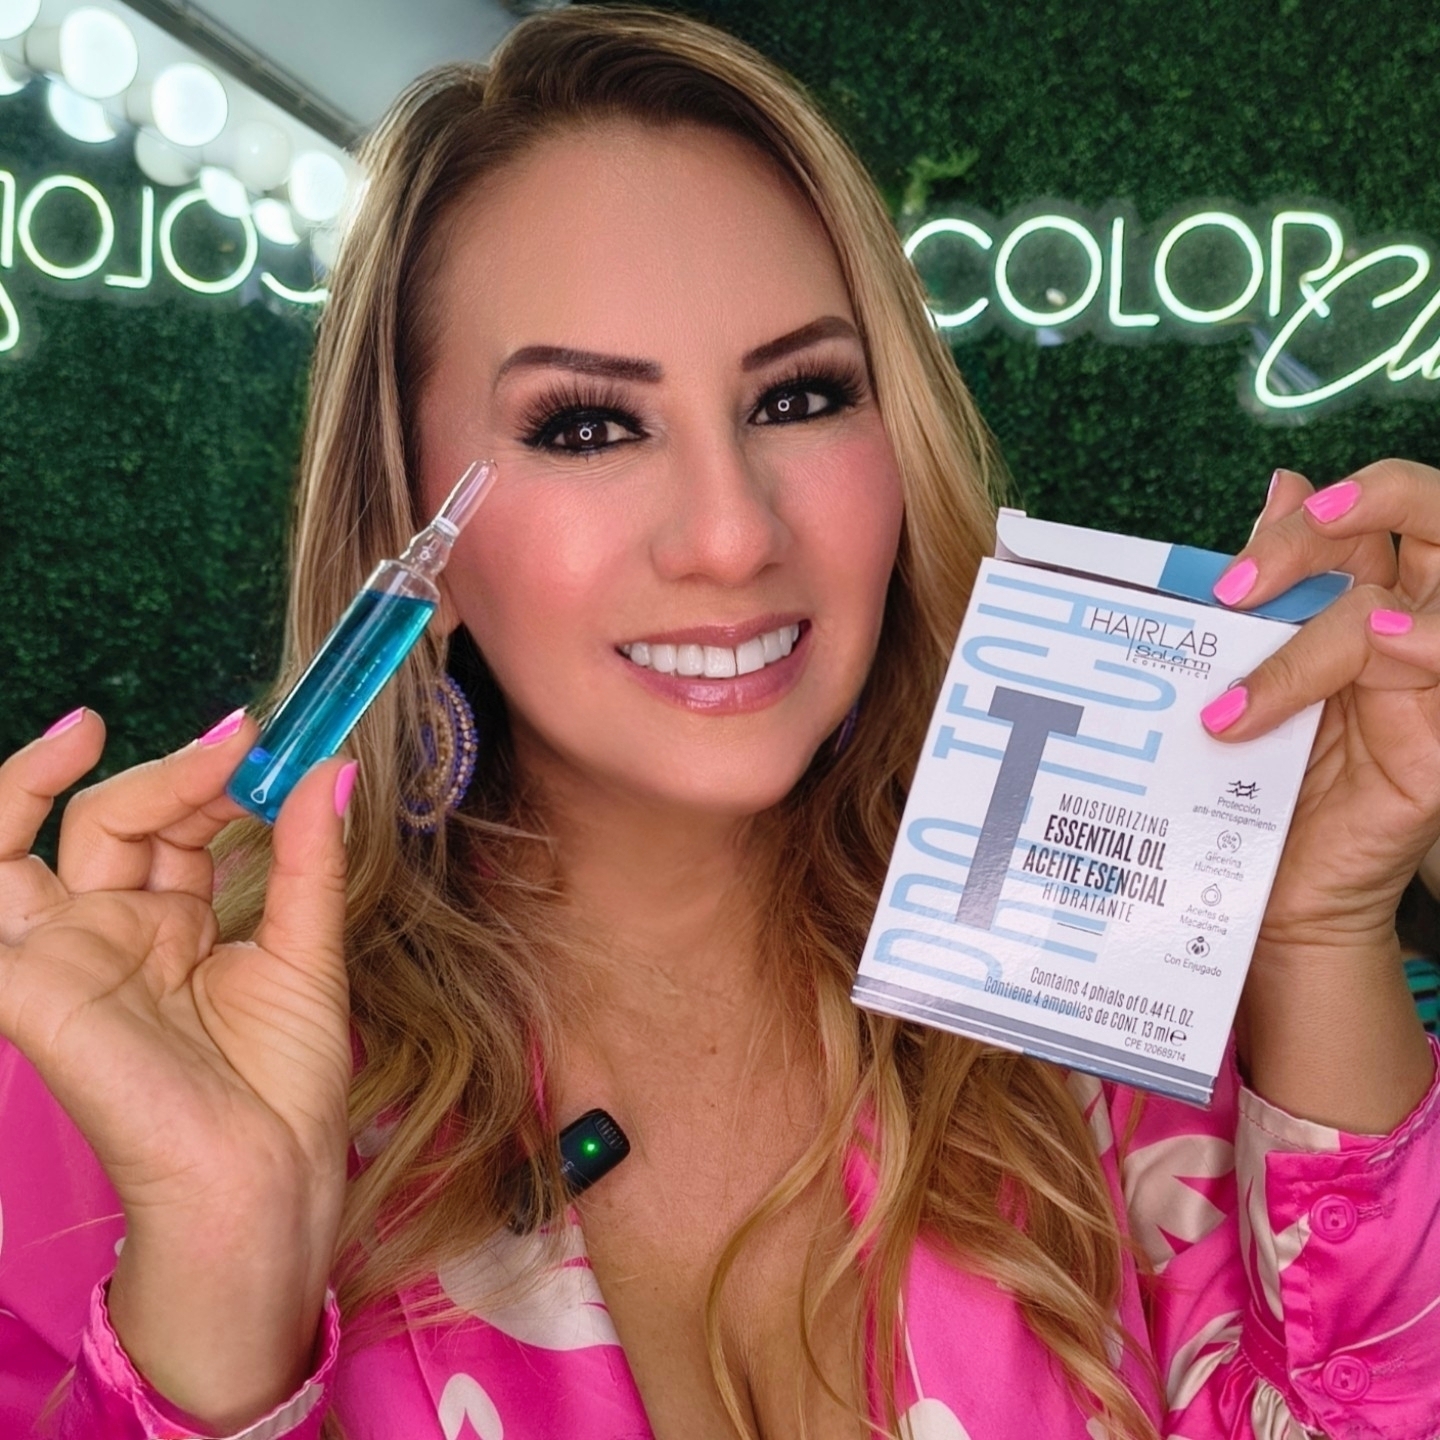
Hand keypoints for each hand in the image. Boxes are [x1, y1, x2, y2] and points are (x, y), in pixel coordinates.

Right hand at [0, 708, 355, 1426]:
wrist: (262, 1171)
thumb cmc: (284, 1080)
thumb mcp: (304, 947)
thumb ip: (306, 858)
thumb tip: (333, 767)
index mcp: (174, 923)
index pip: (173, 822)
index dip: (211, 777)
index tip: (269, 741)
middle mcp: (113, 930)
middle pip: (112, 817)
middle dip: (172, 774)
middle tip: (239, 748)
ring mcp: (66, 955)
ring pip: (22, 841)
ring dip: (48, 779)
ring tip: (89, 729)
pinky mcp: (29, 986)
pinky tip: (32, 780)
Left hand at [1205, 461, 1439, 1126]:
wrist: (1266, 885)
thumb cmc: (1251, 779)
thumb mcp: (1248, 674)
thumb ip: (1269, 591)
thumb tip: (1284, 484)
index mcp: (1366, 606)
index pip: (1369, 521)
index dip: (1309, 520)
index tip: (1232, 569)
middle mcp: (1410, 633)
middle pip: (1431, 523)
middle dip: (1363, 505)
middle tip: (1272, 549)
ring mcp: (1430, 685)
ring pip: (1415, 599)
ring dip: (1335, 605)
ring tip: (1248, 618)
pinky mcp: (1439, 741)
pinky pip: (1439, 666)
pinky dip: (1414, 641)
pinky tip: (1376, 643)